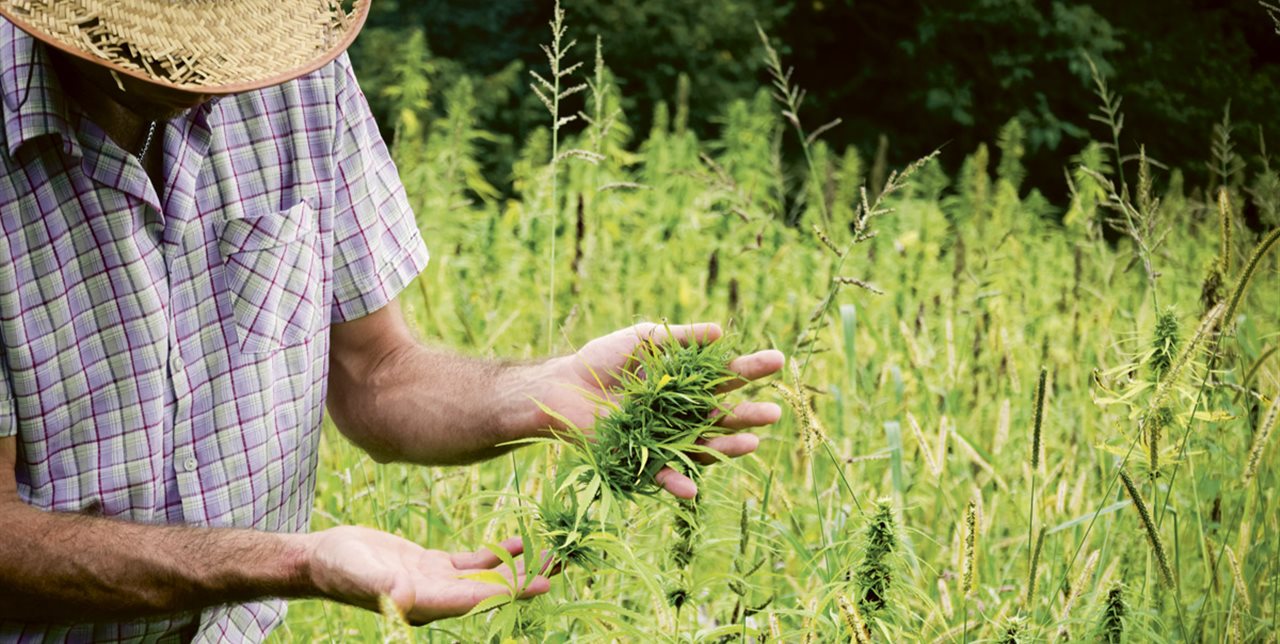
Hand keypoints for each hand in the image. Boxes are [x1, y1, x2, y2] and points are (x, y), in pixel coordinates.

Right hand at [304, 526, 549, 624]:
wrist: (321, 561)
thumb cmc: (336, 569)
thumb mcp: (357, 574)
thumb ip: (381, 585)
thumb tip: (404, 596)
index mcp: (425, 604)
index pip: (477, 600)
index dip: (510, 593)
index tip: (542, 585)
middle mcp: (437, 598)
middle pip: (490, 592)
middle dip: (525, 580)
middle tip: (561, 564)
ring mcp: (437, 583)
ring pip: (487, 578)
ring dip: (518, 568)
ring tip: (551, 555)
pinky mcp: (433, 567)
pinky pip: (473, 564)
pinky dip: (496, 555)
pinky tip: (519, 542)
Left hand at [539, 322, 783, 497]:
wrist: (561, 389)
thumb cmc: (601, 361)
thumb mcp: (643, 339)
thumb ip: (679, 338)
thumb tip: (720, 332)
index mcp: (686, 383)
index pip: (727, 376)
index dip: (752, 368)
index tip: (778, 359)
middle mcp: (683, 413)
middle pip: (724, 416)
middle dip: (750, 415)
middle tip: (774, 412)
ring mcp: (666, 438)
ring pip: (705, 446)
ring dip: (729, 448)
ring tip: (753, 444)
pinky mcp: (642, 459)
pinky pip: (664, 474)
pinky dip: (678, 483)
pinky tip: (692, 489)